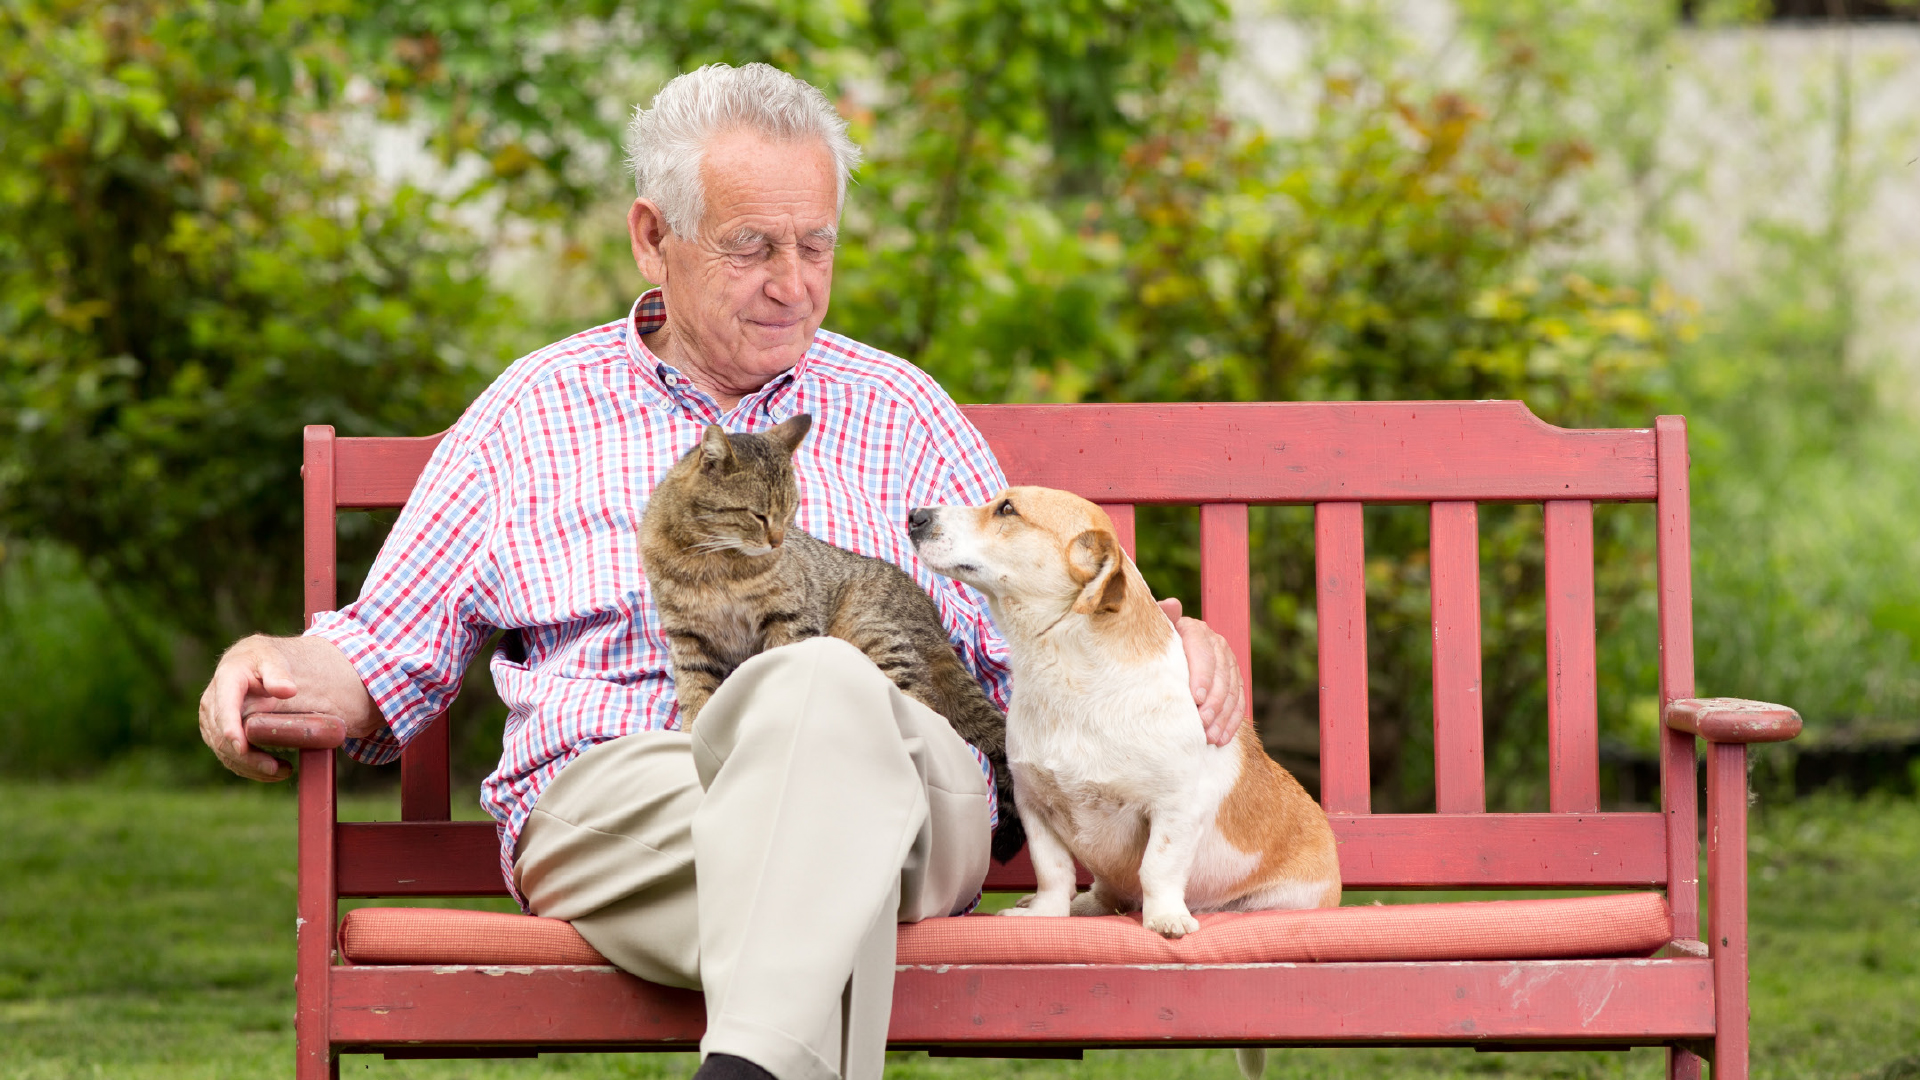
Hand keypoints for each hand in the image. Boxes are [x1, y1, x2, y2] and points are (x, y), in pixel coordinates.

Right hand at [198, 636, 297, 781]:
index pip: (225, 708)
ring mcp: (211, 721)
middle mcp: (212, 703)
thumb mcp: (273, 659)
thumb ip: (279, 673)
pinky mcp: (216, 734)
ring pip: (224, 751)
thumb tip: (287, 690)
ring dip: (250, 767)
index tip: (243, 748)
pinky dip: (248, 768)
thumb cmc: (264, 660)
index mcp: (226, 680)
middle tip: (275, 768)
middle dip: (247, 756)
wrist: (250, 662)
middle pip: (222, 737)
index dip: (231, 730)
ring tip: (282, 771)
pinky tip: (272, 772)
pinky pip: (228, 756)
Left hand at [1159, 597, 1244, 745]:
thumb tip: (1172, 604)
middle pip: (1221, 675)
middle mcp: (1216, 643)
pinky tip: (1221, 738)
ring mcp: (1228, 662)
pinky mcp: (1234, 680)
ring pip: (1232, 690)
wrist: (1162, 655)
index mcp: (1195, 630)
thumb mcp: (1153, 634)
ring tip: (1209, 737)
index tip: (1195, 698)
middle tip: (1201, 724)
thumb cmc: (1152, 646)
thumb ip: (1162, 620)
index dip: (1202, 675)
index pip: (1202, 651)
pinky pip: (1238, 702)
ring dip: (1222, 716)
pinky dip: (1231, 722)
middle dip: (1213, 702)